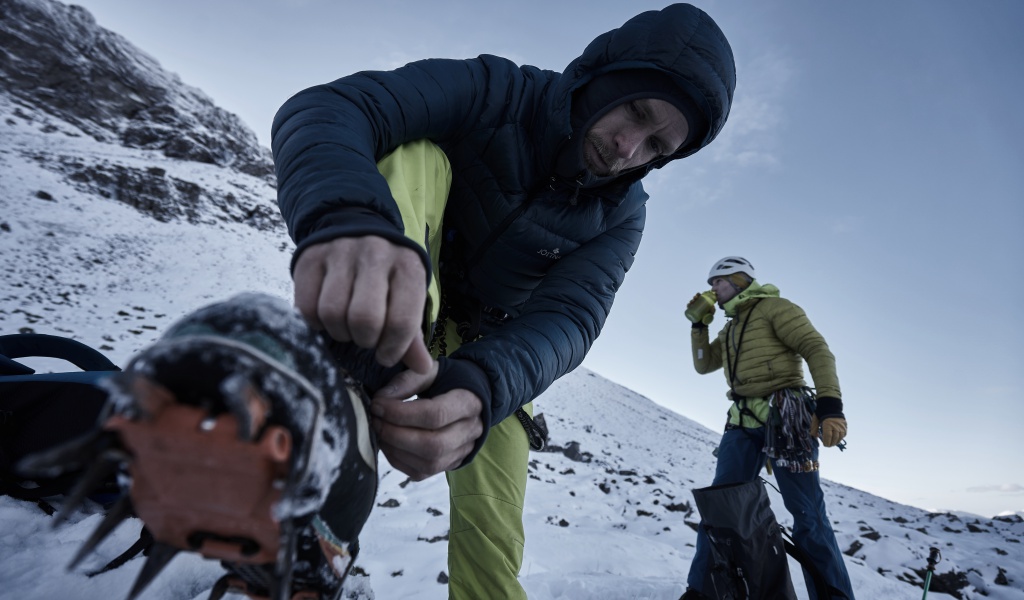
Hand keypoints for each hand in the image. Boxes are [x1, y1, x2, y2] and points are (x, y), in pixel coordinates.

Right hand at [293, 236, 431, 372]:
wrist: (354, 227)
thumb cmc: (387, 274)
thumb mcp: (407, 296)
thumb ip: (412, 334)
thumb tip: (422, 368)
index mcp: (407, 267)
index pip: (402, 321)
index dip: (393, 349)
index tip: (386, 355)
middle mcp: (375, 255)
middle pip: (364, 319)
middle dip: (364, 340)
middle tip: (366, 338)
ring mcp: (340, 253)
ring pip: (332, 313)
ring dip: (340, 333)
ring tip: (347, 327)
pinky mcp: (310, 257)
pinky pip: (306, 306)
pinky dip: (315, 324)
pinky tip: (327, 319)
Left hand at [370, 364, 484, 479]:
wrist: (469, 398)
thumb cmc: (447, 382)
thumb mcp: (430, 372)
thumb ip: (406, 382)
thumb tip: (380, 400)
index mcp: (468, 403)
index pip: (435, 415)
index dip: (401, 413)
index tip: (377, 405)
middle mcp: (471, 432)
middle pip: (433, 445)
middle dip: (396, 435)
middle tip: (375, 421)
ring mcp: (462, 452)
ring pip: (428, 463)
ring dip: (395, 450)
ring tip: (379, 431)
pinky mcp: (449, 465)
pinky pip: (421, 472)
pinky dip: (398, 460)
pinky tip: (387, 443)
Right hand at [685, 292, 714, 325]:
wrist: (702, 324)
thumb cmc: (707, 318)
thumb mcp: (711, 313)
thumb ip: (713, 310)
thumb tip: (712, 306)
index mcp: (702, 303)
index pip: (700, 298)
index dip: (698, 295)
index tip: (699, 294)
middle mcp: (697, 305)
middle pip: (695, 299)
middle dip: (695, 297)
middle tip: (695, 297)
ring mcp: (693, 308)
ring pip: (691, 303)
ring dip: (691, 300)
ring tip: (692, 301)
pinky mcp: (691, 312)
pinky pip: (688, 308)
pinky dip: (688, 305)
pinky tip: (689, 305)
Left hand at [810, 415, 847, 446]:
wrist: (831, 405)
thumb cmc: (821, 412)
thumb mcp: (815, 419)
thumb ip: (814, 428)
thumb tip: (816, 436)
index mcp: (828, 424)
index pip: (828, 437)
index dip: (827, 442)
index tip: (825, 445)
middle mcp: (836, 425)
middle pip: (835, 438)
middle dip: (831, 444)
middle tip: (828, 445)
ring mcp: (841, 425)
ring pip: (840, 437)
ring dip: (836, 442)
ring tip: (833, 443)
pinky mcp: (845, 424)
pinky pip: (844, 433)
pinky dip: (841, 437)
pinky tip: (837, 438)